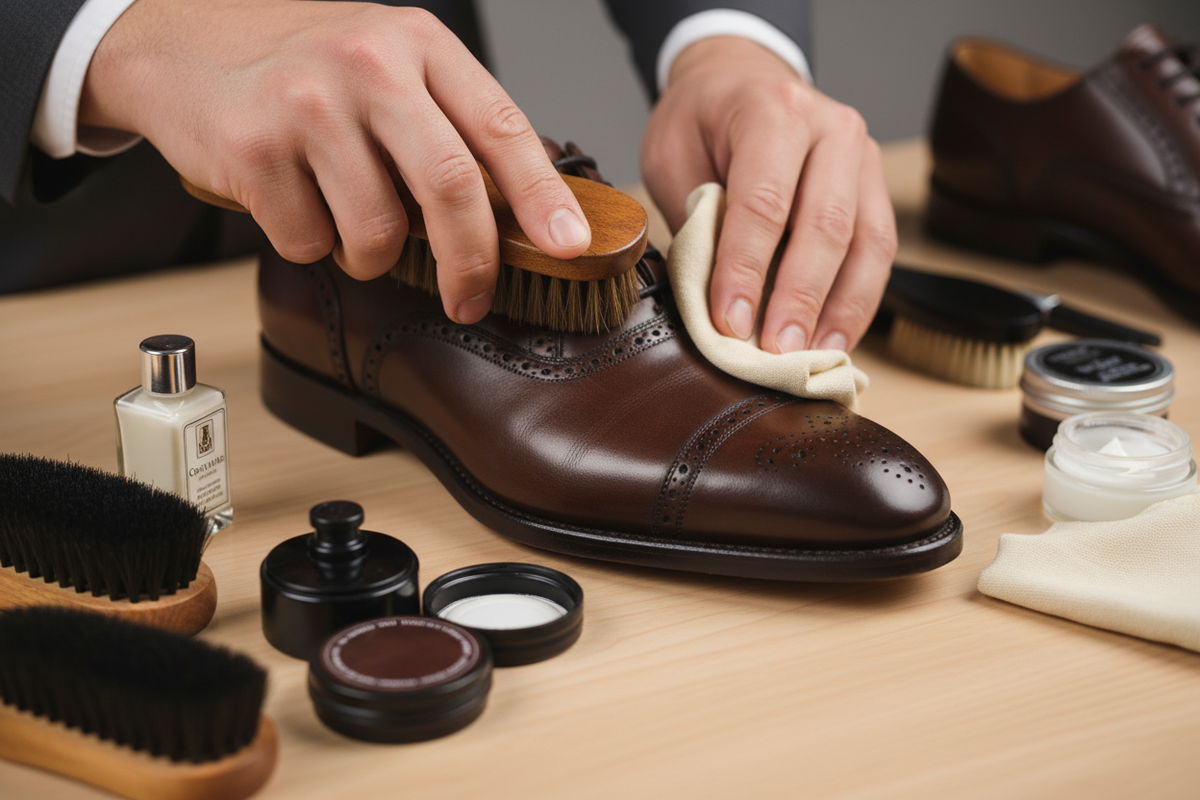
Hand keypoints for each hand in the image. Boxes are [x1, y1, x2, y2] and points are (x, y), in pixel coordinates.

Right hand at [79, 0, 590, 323]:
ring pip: (377, 232)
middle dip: (471, 260)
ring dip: (371, 255)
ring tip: (351, 221)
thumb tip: (519, 215)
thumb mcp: (388, 64)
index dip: (542, 197)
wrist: (181, 43)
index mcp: (418, 43)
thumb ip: (447, 123)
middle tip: (470, 298)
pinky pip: (310, 243)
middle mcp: (368, 63)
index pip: (501, 127)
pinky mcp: (254, 150)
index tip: (570, 245)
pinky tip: (297, 203)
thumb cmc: (300, 65)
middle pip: (450, 186)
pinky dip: (312, 244)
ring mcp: (308, 104)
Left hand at [641, 36, 895, 352]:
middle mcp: (831, 128)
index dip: (746, 270)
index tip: (730, 324)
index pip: (763, 202)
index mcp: (772, 110)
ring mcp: (863, 156)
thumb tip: (714, 303)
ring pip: (868, 243)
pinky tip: (834, 338)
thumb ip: (697, 222)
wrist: (737, 80)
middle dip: (800, 298)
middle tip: (777, 352)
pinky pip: (878, 251)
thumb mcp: (673, 160)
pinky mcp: (875, 188)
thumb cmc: (700, 124)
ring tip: (812, 356)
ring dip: (840, 309)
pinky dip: (858, 301)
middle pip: (827, 225)